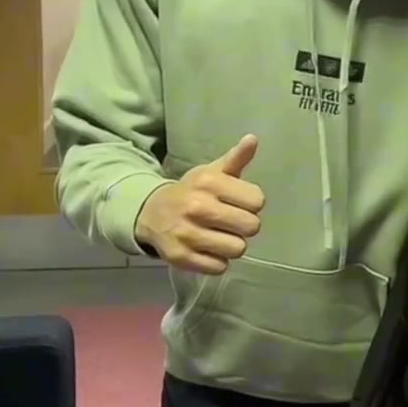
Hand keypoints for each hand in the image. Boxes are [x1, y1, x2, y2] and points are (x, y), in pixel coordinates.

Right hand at [135, 135, 263, 273]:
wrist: (150, 213)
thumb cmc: (192, 192)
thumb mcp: (211, 172)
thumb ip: (236, 159)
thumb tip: (253, 139)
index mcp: (208, 181)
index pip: (257, 201)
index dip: (252, 204)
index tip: (239, 204)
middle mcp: (197, 206)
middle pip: (251, 227)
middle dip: (244, 226)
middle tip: (231, 223)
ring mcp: (187, 233)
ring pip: (237, 249)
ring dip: (232, 245)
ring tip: (219, 236)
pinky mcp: (180, 257)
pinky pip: (219, 267)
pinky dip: (217, 261)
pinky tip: (207, 249)